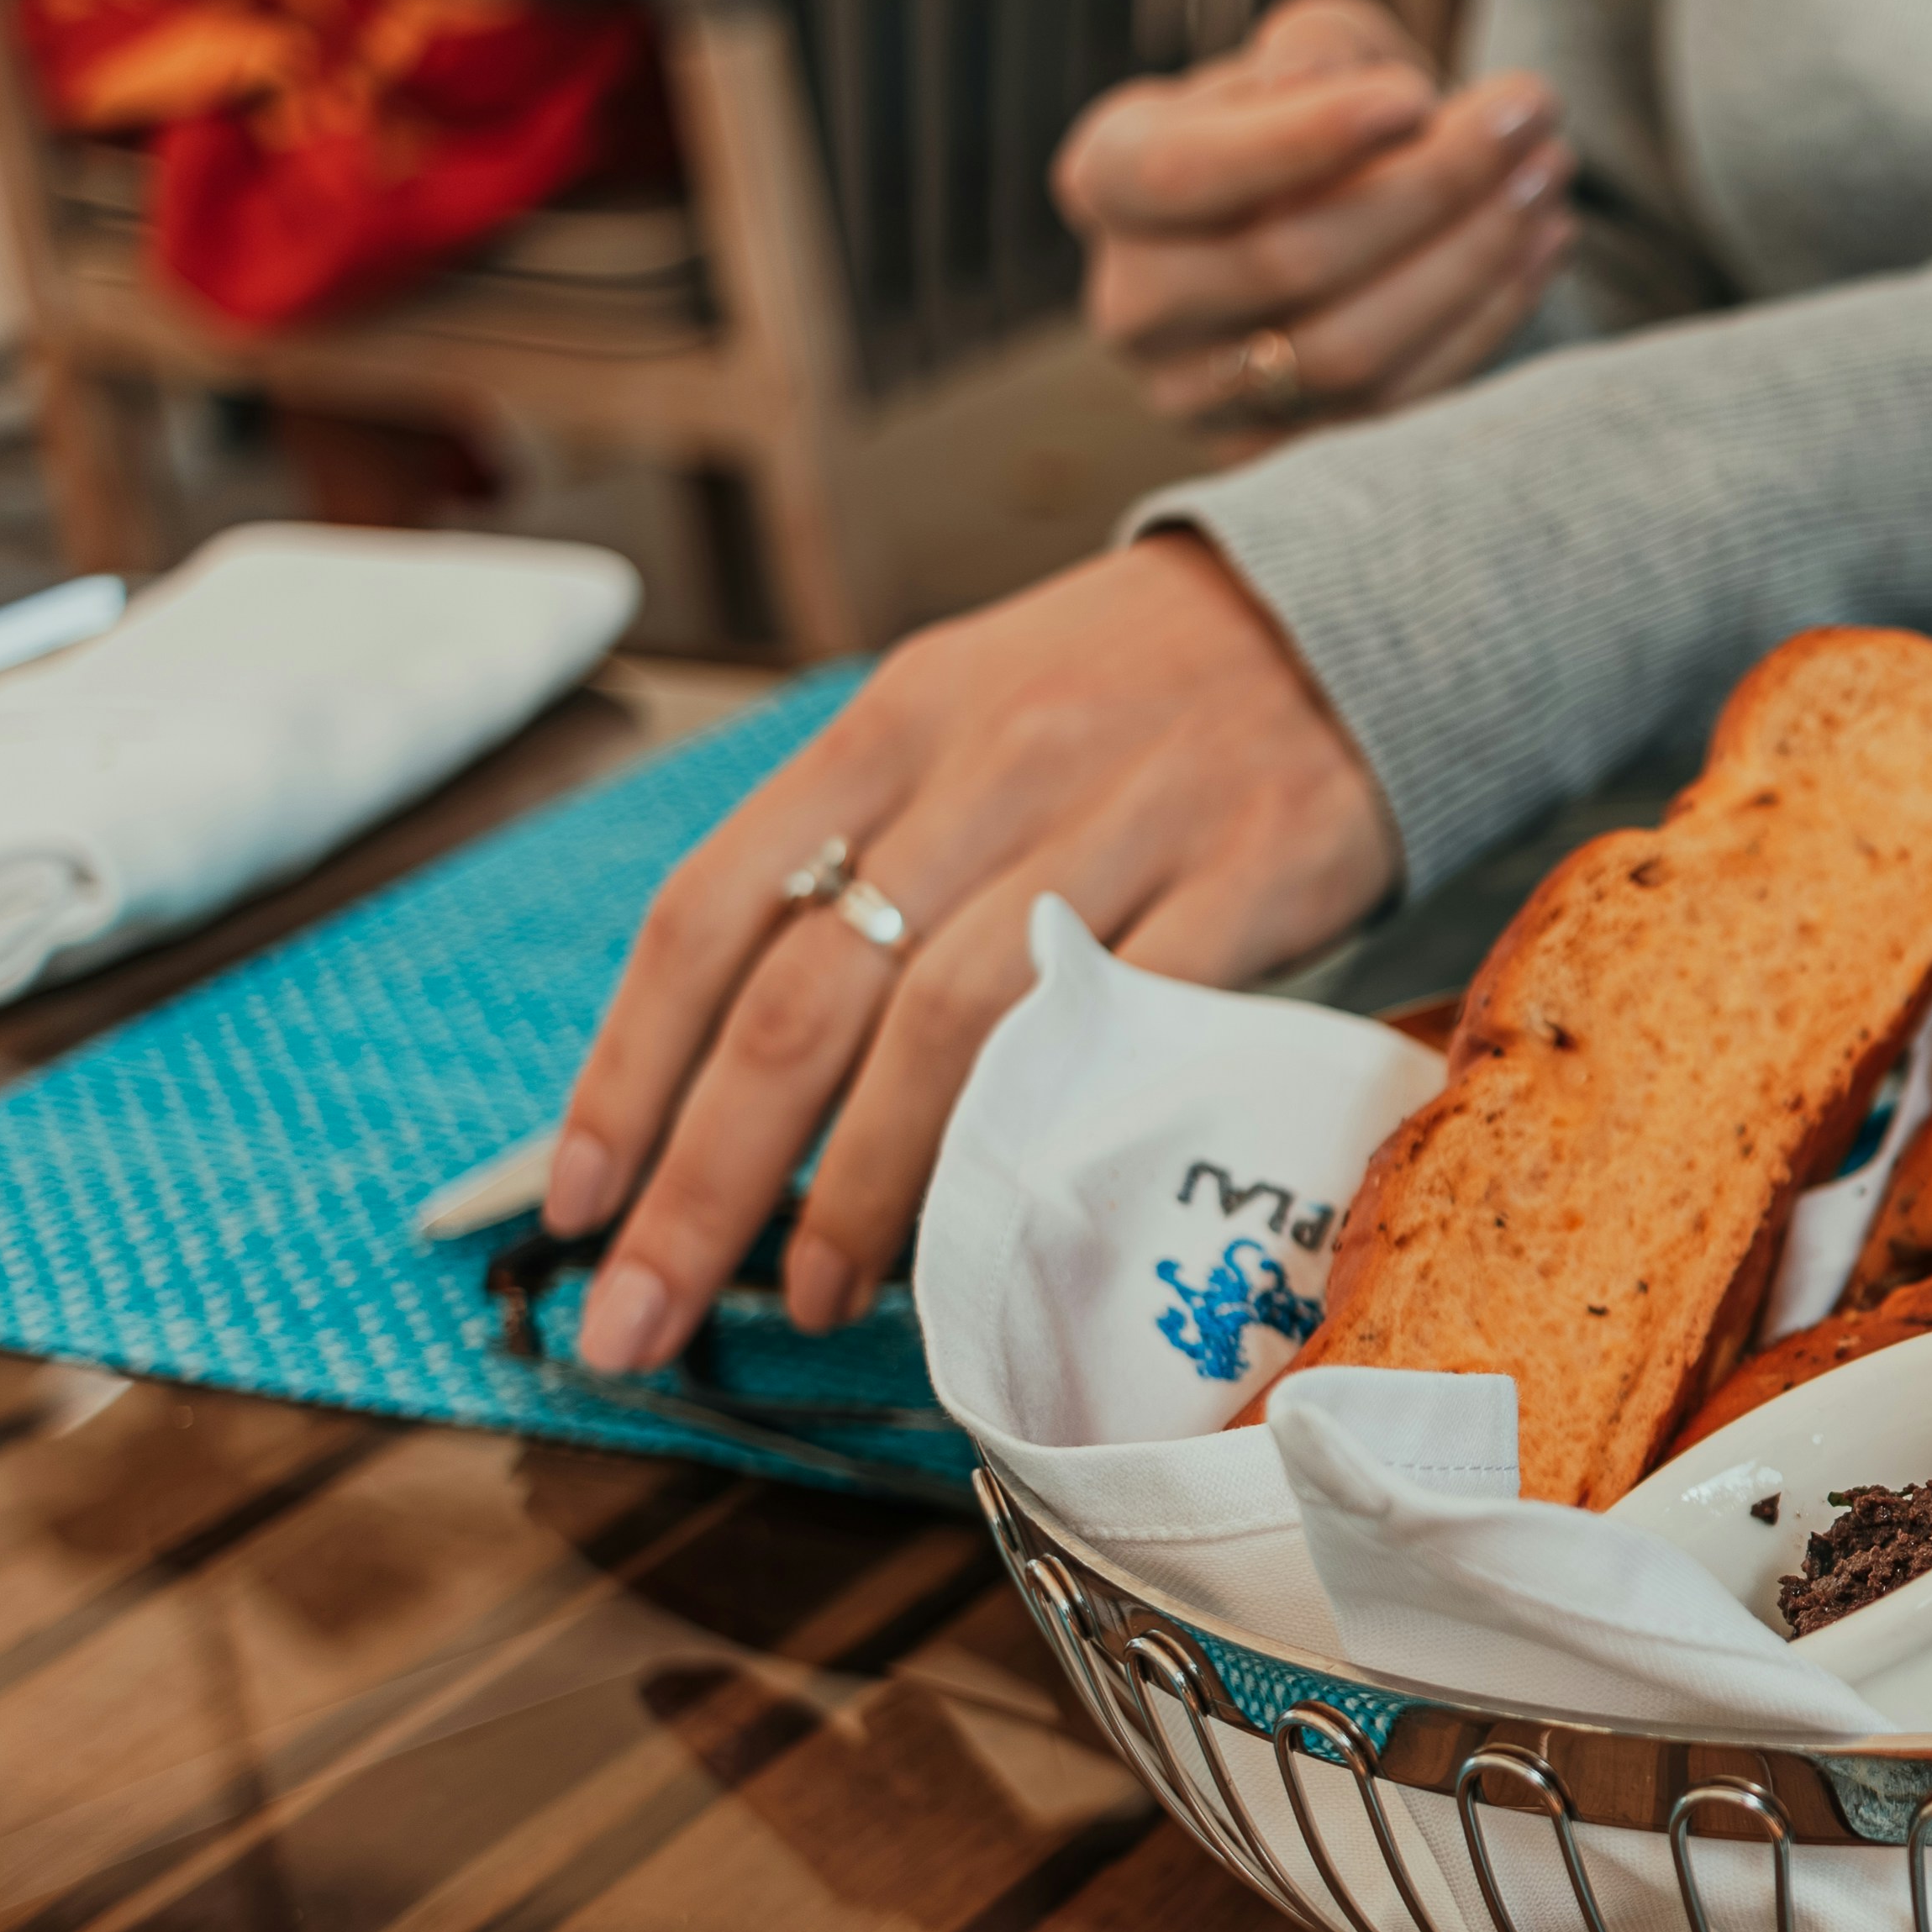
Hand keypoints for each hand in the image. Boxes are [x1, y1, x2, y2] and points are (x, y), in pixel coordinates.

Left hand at [546, 535, 1400, 1366]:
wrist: (1351, 617)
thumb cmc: (1131, 698)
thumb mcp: (968, 720)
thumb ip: (868, 856)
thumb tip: (741, 1065)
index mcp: (892, 723)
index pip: (712, 912)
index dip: (628, 1073)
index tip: (580, 1206)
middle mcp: (985, 769)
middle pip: (803, 1000)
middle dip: (704, 1180)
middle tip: (640, 1315)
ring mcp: (1119, 825)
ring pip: (945, 1031)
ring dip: (858, 1188)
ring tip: (811, 1297)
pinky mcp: (1248, 879)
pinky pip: (1114, 1033)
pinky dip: (1034, 1138)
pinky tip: (986, 1227)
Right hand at [1055, 0, 1574, 436]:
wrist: (1325, 216)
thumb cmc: (1313, 113)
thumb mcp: (1307, 49)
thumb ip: (1316, 50)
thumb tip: (1336, 91)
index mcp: (1105, 178)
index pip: (1187, 173)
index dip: (1304, 138)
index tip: (1416, 92)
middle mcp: (1133, 303)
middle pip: (1288, 261)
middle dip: (1431, 185)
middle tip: (1530, 115)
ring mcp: (1201, 399)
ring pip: (1349, 350)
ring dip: (1471, 260)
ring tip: (1548, 178)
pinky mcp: (1283, 463)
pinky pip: (1393, 408)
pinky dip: (1482, 322)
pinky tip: (1541, 245)